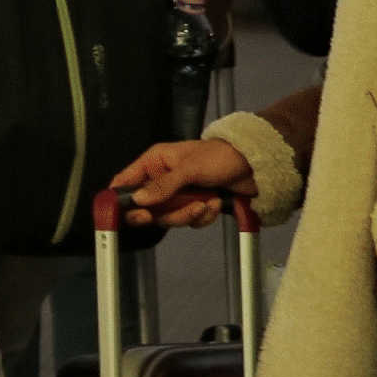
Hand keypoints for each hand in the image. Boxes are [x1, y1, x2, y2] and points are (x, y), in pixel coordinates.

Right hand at [107, 138, 255, 227]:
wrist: (255, 165)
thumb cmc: (220, 156)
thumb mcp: (189, 168)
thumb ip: (163, 185)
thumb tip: (138, 199)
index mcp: (154, 163)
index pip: (125, 182)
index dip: (121, 198)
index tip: (132, 212)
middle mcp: (161, 180)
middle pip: (147, 206)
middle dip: (163, 213)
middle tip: (167, 215)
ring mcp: (178, 194)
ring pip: (169, 216)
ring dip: (188, 214)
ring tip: (205, 204)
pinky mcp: (195, 205)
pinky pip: (189, 220)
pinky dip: (203, 216)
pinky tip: (215, 204)